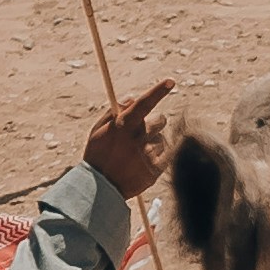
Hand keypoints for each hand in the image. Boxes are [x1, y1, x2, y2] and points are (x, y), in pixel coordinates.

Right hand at [85, 81, 179, 199]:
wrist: (100, 188)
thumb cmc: (98, 155)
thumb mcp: (98, 131)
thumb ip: (115, 112)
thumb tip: (132, 99)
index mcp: (123, 125)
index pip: (144, 103)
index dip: (158, 91)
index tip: (171, 81)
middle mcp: (138, 137)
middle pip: (161, 120)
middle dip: (155, 123)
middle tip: (143, 133)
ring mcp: (148, 154)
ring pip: (162, 140)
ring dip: (153, 144)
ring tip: (136, 156)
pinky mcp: (156, 169)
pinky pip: (165, 155)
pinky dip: (157, 157)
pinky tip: (142, 164)